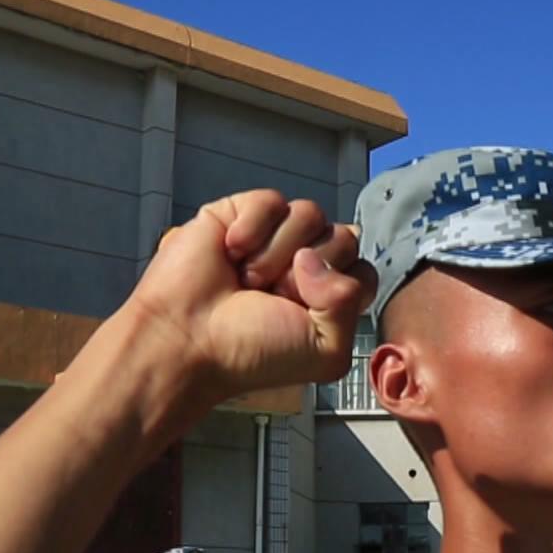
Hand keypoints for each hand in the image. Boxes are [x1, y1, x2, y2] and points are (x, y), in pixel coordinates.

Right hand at [126, 191, 376, 405]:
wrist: (189, 339)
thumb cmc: (252, 352)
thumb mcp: (326, 351)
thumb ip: (349, 303)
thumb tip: (316, 255)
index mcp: (329, 295)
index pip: (363, 270)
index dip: (340, 290)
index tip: (303, 313)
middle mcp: (306, 263)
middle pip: (344, 237)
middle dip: (310, 272)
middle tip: (272, 296)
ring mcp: (275, 236)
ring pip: (311, 214)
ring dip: (277, 254)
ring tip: (247, 279)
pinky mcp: (241, 214)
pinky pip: (271, 201)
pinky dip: (252, 229)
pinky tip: (230, 252)